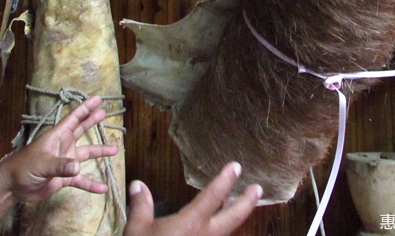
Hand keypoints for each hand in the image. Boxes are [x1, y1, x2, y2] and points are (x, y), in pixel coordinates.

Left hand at [0, 96, 118, 203]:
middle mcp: (63, 146)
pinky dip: (91, 183)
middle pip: (81, 131)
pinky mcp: (64, 177)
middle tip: (105, 113)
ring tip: (115, 150)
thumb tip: (78, 168)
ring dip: (99, 152)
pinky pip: (81, 179)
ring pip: (86, 154)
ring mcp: (65, 162)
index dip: (86, 108)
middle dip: (92, 122)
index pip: (74, 119)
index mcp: (57, 137)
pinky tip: (102, 188)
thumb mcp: (42, 164)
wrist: (13, 188)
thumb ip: (60, 166)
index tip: (98, 99)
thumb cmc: (24, 168)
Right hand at [124, 162, 261, 235]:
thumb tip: (137, 184)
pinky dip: (220, 232)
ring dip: (234, 218)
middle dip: (247, 202)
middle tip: (257, 189)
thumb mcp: (137, 231)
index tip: (236, 166)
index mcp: (192, 224)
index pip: (214, 196)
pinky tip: (216, 228)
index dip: (225, 179)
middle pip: (234, 217)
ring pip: (227, 231)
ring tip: (237, 205)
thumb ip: (141, 206)